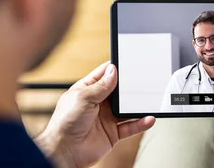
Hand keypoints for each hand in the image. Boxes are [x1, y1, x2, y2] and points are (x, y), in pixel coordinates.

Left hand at [35, 61, 155, 167]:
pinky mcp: (113, 133)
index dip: (115, 69)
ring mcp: (106, 118)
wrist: (65, 150)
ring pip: (127, 109)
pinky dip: (140, 123)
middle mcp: (98, 103)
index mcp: (87, 90)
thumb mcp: (83, 97)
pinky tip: (148, 118)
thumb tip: (113, 71)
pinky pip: (130, 126)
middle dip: (130, 87)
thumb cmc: (65, 122)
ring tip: (148, 101)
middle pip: (119, 92)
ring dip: (138, 106)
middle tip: (142, 81)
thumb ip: (100, 86)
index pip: (104, 75)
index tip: (128, 63)